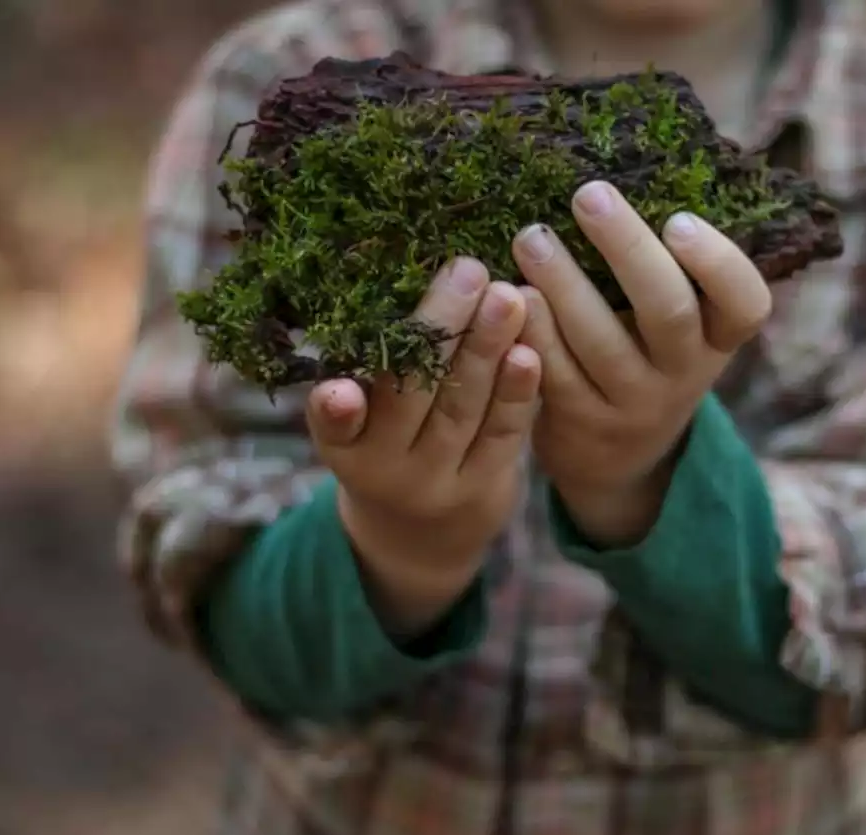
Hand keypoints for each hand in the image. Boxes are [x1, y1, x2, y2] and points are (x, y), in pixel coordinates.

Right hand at [305, 257, 539, 636]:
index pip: (336, 425)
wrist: (422, 533)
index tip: (340, 389)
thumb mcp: (357, 424)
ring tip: (505, 295)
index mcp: (343, 447)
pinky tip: (530, 350)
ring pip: (462, 410)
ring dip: (486, 349)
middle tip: (466, 270)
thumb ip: (365, 370)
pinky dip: (516, 393)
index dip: (335, 410)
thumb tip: (388, 274)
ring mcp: (439, 481)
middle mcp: (386, 469)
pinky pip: (503, 434)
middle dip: (439, 330)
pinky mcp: (485, 485)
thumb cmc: (385, 444)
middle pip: (411, 397)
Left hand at [511, 181, 770, 546]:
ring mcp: (634, 404)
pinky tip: (509, 293)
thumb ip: (669, 269)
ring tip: (531, 235)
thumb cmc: (644, 355)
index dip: (718, 262)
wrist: (617, 457)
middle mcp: (685, 373)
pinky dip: (532, 331)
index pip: (746, 303)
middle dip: (627, 248)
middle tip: (588, 194)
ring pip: (601, 343)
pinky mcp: (581, 424)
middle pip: (668, 311)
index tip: (678, 219)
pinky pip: (555, 374)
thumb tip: (636, 158)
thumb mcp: (678, 324)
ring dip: (564, 284)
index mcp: (718, 338)